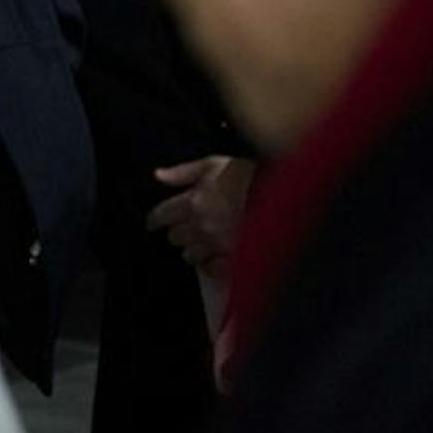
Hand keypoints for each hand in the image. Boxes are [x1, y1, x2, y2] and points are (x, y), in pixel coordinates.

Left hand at [145, 155, 254, 275]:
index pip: (161, 215)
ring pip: (189, 255)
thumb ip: (182, 172)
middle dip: (175, 231)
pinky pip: (210, 268)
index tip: (152, 221)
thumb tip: (158, 176)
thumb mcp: (211, 164)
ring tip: (199, 241)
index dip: (154, 218)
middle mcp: (200, 227)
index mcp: (192, 202)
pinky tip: (211, 257)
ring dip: (191, 247)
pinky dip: (207, 264)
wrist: (280, 195)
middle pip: (174, 237)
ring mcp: (216, 245)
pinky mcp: (232, 258)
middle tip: (181, 227)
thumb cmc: (245, 175)